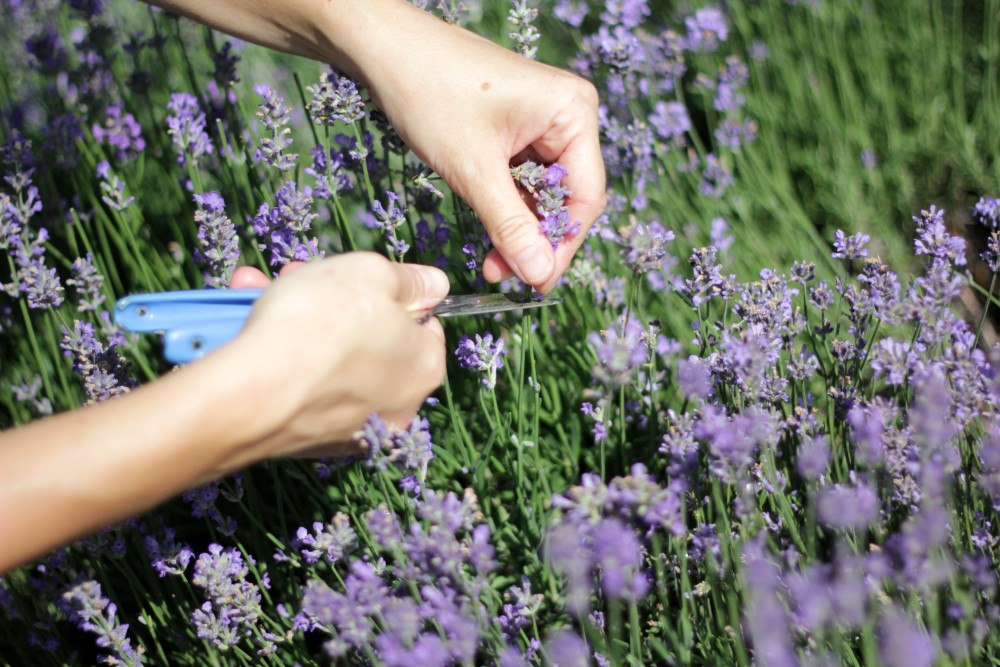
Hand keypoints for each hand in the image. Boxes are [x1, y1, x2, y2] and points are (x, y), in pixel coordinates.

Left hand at [143, 0, 605, 291]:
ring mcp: (543, 121)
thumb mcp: (473, 170)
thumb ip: (511, 225)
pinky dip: (508, 209)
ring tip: (491, 263)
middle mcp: (568, 115)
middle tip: (507, 276)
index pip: (585, 197)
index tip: (536, 283)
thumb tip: (540, 274)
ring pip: (544, 194)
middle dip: (538, 240)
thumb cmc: (430, 92)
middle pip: (568, 198)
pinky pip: (524, 180)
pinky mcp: (518, 129)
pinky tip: (491, 236)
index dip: (563, 245)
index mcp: (573, 113)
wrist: (384, 49)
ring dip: (520, 230)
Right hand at [218, 253, 448, 462]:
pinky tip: (248, 330)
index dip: (389, 294)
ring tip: (259, 290)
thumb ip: (407, 279)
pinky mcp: (311, 442)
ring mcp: (354, 429)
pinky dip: (281, 358)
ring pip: (329, 360)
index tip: (355, 280)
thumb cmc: (319, 325)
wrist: (251, 395)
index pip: (423, 324)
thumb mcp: (370, 273)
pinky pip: (303, 388)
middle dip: (334, 303)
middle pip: (371, 339)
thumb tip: (434, 284)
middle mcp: (399, 406)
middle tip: (298, 277)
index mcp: (425, 367)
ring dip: (297, 321)